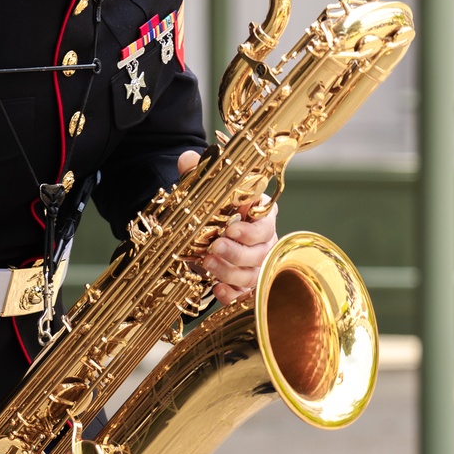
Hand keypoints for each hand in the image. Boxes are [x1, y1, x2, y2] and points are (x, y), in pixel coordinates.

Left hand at [178, 149, 278, 304]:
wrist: (203, 232)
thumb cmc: (214, 208)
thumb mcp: (204, 189)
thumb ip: (198, 173)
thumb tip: (187, 159)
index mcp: (262, 214)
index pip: (266, 223)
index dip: (251, 228)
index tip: (231, 228)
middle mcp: (264, 241)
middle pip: (260, 252)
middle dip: (237, 252)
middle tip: (214, 247)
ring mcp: (256, 264)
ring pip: (252, 274)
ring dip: (230, 272)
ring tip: (208, 264)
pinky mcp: (244, 284)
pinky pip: (243, 294)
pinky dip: (231, 294)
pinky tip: (216, 289)